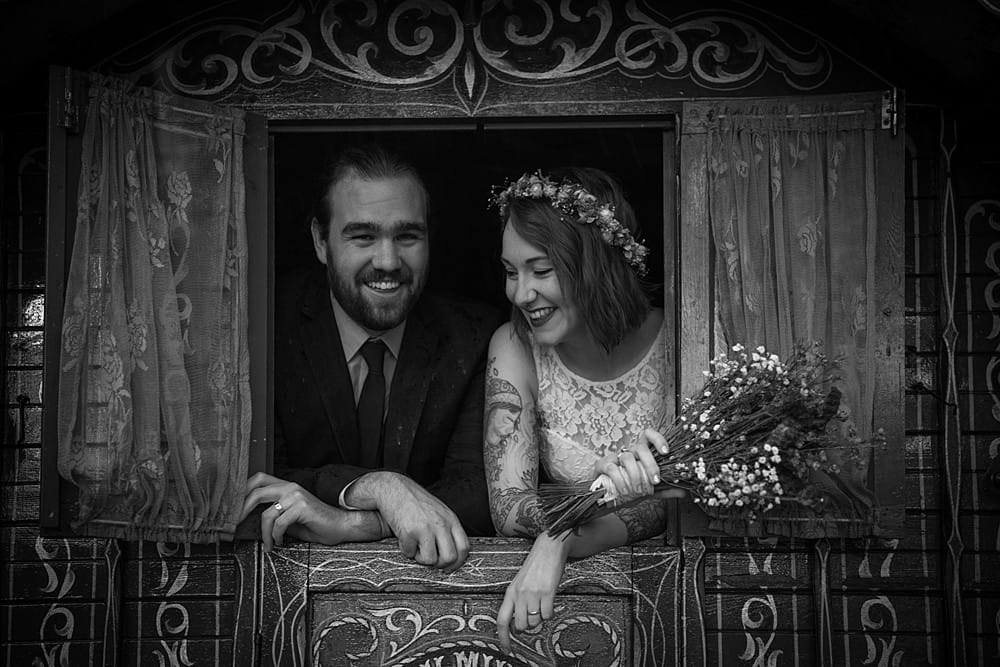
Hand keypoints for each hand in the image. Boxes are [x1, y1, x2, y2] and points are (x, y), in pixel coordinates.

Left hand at [240, 472, 386, 551]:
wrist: (340, 526)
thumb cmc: (316, 523)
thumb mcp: (290, 517)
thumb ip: (273, 514)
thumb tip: (250, 521)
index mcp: (286, 487)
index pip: (258, 479)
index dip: (243, 490)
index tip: (232, 507)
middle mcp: (290, 487)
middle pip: (256, 491)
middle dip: (242, 509)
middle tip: (236, 524)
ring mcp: (296, 496)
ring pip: (266, 514)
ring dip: (264, 534)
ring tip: (269, 544)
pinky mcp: (302, 507)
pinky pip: (279, 524)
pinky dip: (275, 537)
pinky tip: (280, 542)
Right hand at [346, 471, 469, 572]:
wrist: (394, 488)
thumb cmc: (415, 501)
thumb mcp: (439, 512)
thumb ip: (446, 530)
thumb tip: (450, 555)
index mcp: (451, 519)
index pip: (464, 547)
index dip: (457, 562)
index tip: (449, 567)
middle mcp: (441, 524)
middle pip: (450, 557)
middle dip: (439, 565)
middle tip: (429, 559)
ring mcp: (426, 528)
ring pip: (431, 560)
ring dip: (421, 558)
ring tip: (415, 546)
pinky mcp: (409, 532)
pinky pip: (410, 553)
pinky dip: (405, 550)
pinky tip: (404, 538)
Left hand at [495, 533, 568, 652]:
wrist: (548, 549)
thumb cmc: (535, 566)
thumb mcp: (520, 583)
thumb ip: (518, 601)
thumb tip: (520, 622)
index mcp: (510, 592)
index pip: (501, 620)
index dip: (503, 638)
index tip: (506, 649)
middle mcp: (519, 595)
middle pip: (520, 626)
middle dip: (528, 626)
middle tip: (533, 615)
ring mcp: (533, 594)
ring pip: (535, 622)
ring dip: (540, 618)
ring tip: (542, 603)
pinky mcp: (547, 592)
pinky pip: (547, 615)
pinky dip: (549, 612)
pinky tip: (549, 601)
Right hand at [594, 428, 668, 503]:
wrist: (606, 496)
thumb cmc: (629, 488)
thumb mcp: (649, 490)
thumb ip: (664, 490)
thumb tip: (683, 492)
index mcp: (641, 453)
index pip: (649, 436)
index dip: (658, 439)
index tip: (666, 452)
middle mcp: (629, 451)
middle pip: (641, 448)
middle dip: (650, 465)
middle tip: (655, 481)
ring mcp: (614, 456)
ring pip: (627, 458)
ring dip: (635, 475)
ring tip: (639, 490)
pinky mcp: (602, 464)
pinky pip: (612, 468)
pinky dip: (620, 480)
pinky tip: (625, 490)